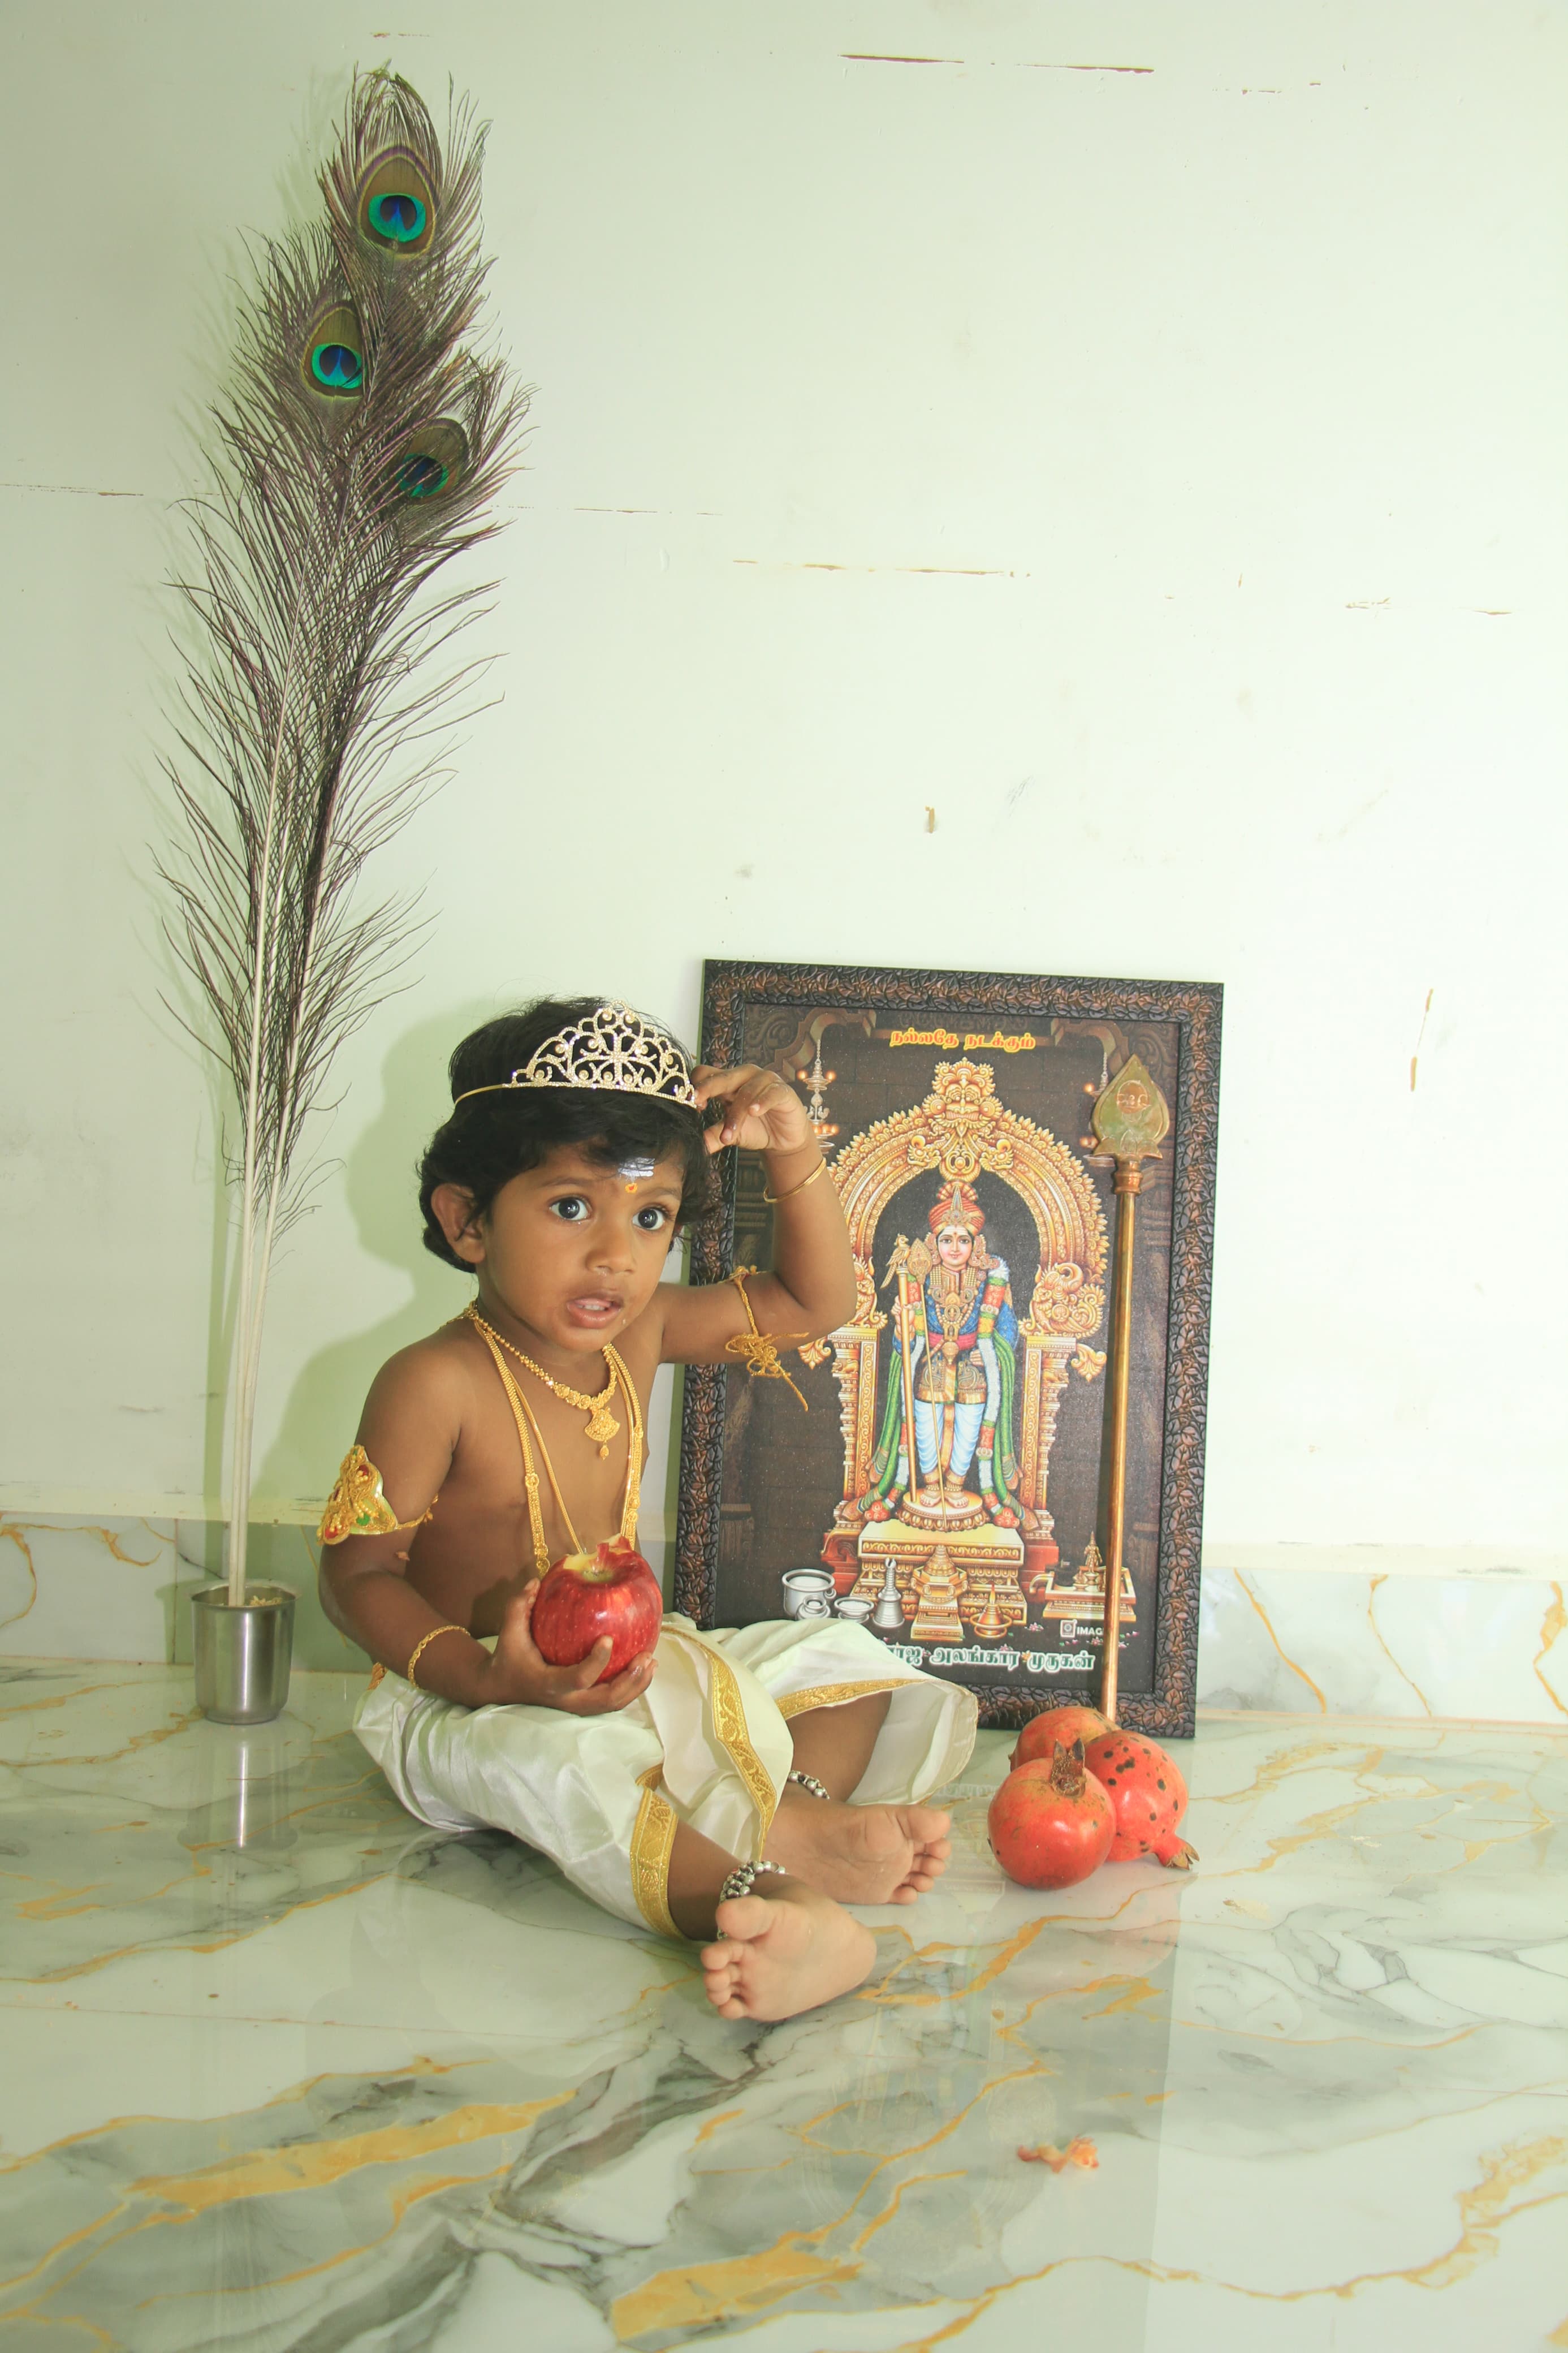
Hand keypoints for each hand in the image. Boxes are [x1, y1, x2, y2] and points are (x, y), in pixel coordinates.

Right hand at [479, 1580, 656, 1713]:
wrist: (502, 1687)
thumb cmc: (509, 1657)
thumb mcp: (509, 1631)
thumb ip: (519, 1606)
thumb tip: (537, 1582)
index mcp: (548, 1684)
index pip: (578, 1678)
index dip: (596, 1662)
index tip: (609, 1639)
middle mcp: (566, 1700)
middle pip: (605, 1700)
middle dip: (630, 1680)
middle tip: (645, 1656)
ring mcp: (576, 1707)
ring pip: (613, 1705)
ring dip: (636, 1686)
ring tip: (651, 1661)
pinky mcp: (583, 1705)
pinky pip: (611, 1701)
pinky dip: (630, 1687)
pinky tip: (643, 1668)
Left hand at [692, 1063, 816, 1156]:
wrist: (784, 1139)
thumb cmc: (755, 1129)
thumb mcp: (730, 1134)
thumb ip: (712, 1136)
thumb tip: (691, 1145)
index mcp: (727, 1082)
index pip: (707, 1074)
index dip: (697, 1086)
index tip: (689, 1103)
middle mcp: (744, 1076)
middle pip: (723, 1077)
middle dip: (708, 1088)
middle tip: (696, 1102)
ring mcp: (765, 1081)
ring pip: (746, 1091)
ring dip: (736, 1114)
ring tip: (729, 1134)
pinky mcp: (783, 1090)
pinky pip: (771, 1093)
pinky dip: (762, 1102)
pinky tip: (754, 1112)